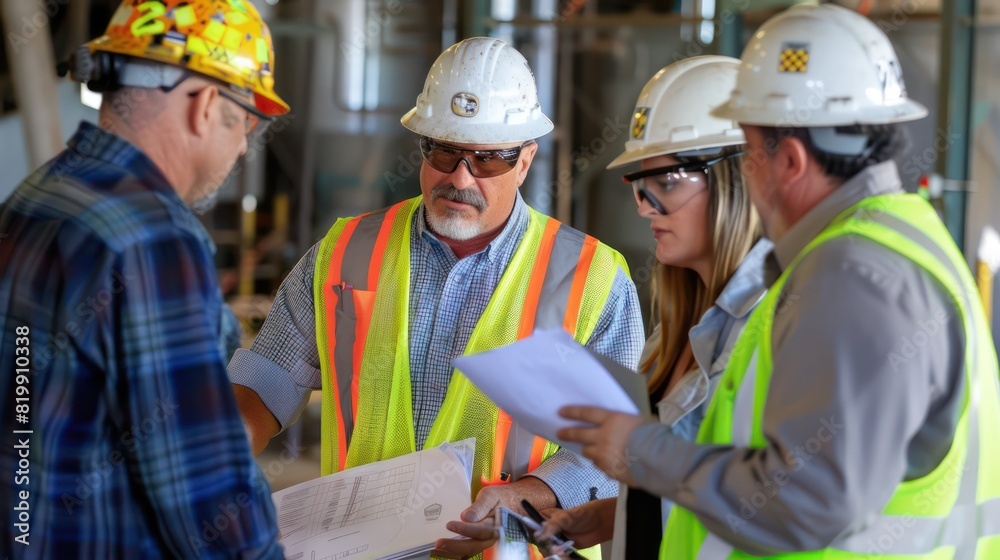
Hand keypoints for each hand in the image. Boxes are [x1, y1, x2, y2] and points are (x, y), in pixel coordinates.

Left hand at [432, 478, 556, 557]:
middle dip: (455, 546)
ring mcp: (489, 541)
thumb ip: (480, 506)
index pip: (480, 531)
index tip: (450, 525)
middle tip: (438, 543)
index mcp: (497, 525)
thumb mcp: (491, 495)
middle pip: (474, 546)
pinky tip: (446, 550)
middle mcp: (494, 537)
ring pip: (471, 550)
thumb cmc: (502, 497)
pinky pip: (471, 549)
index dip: (464, 529)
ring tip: (438, 549)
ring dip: (454, 551)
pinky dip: (458, 551)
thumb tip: (466, 517)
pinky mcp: (483, 542)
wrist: (516, 503)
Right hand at [536, 498, 616, 548]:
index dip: (534, 533)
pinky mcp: (565, 548)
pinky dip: (561, 556)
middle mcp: (550, 530)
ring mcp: (557, 540)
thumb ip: (553, 525)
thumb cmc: (582, 514)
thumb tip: (540, 535)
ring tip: (561, 551)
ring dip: (554, 552)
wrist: (600, 523)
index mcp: (547, 518)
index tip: (538, 538)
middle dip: (546, 546)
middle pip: (540, 541)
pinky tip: (566, 555)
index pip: (533, 526)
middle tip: (553, 547)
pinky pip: (559, 555)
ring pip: (549, 550)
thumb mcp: (566, 517)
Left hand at [557, 406, 651, 484]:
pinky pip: (600, 465)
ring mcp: (604, 455)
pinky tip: (609, 462)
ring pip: (588, 452)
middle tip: (560, 432)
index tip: (560, 412)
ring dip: (589, 450)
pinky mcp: (608, 470)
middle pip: (580, 434)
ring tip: (591, 450)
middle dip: (568, 433)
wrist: (659, 460)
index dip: (573, 412)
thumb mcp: (639, 421)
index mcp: (612, 420)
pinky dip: (602, 463)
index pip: (587, 413)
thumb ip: (626, 423)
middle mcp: (603, 436)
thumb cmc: (654, 435)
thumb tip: (623, 425)